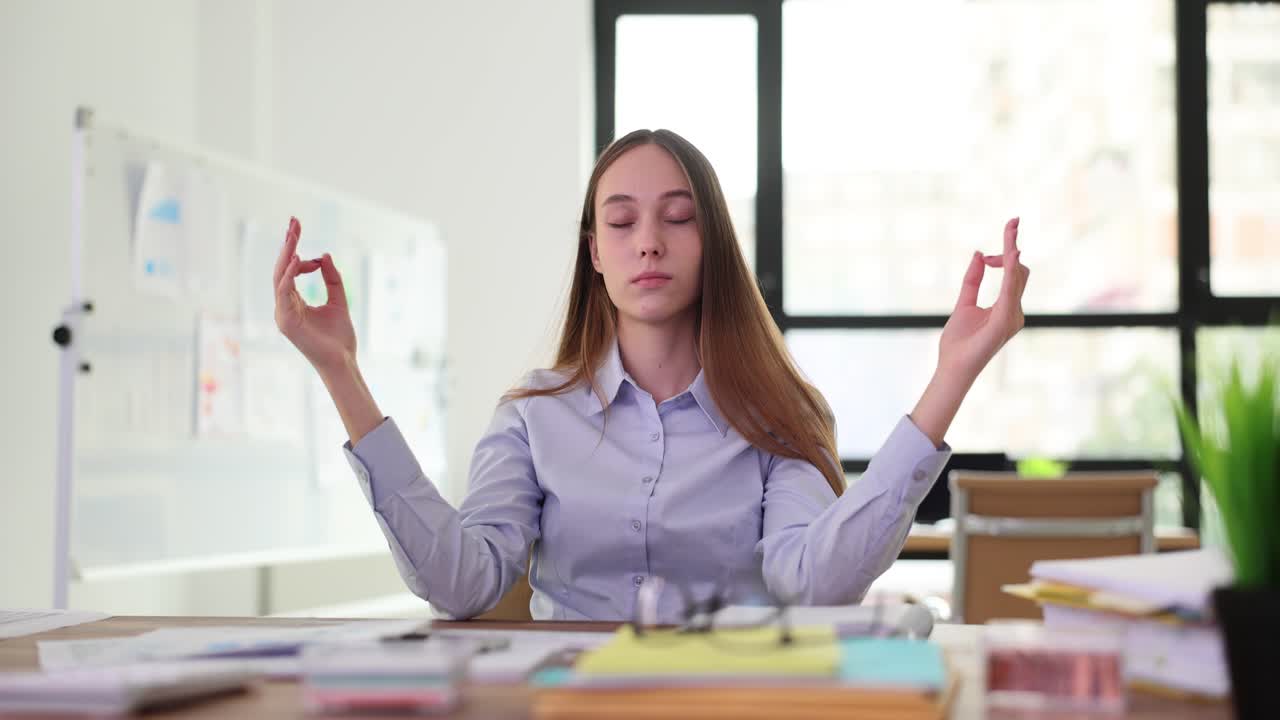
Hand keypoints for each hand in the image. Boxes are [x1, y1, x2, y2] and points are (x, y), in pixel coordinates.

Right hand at [273, 217, 355, 374]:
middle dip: (288, 244)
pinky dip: (288, 276)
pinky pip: (284, 293)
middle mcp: (284, 306)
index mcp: (294, 302)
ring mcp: (283, 314)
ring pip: (280, 277)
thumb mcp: (339, 301)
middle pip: (281, 269)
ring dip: (287, 254)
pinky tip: (295, 261)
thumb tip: (324, 255)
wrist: (343, 361)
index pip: (290, 271)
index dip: (301, 257)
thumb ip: (332, 279)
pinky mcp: (286, 322)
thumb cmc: (339, 337)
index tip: (316, 251)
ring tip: (293, 233)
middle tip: (294, 222)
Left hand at [908, 217, 1029, 446]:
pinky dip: (1011, 271)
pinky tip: (1010, 254)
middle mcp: (1015, 311)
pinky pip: (1010, 290)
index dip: (1009, 251)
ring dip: (1013, 250)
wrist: (952, 366)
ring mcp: (1012, 316)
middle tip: (1011, 222)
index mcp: (1006, 307)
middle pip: (1020, 270)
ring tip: (1011, 226)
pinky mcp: (1004, 321)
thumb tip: (979, 254)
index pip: (1014, 273)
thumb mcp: (964, 303)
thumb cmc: (958, 342)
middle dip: (1012, 244)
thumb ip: (972, 280)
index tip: (1000, 237)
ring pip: (1018, 276)